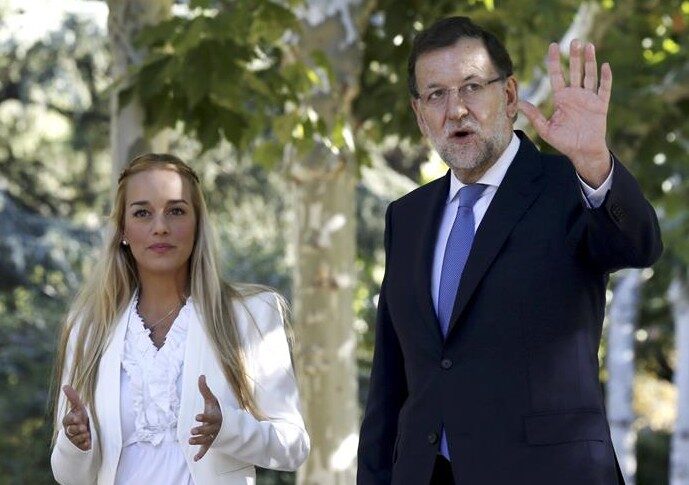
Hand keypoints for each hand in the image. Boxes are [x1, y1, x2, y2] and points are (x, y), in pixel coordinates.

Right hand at [61, 385, 90, 450]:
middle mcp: (69, 431)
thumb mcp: (79, 407)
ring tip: (87, 434)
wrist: (87, 431)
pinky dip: (85, 444)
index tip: (78, 418)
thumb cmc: (82, 416)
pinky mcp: (80, 447)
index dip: (72, 419)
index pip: (67, 420)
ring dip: (82, 436)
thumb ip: (72, 398)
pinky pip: (81, 447)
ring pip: (75, 439)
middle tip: (83, 427)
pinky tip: (88, 443)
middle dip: (76, 429)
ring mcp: (74, 440)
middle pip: (69, 431)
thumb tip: (64, 386)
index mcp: (68, 421)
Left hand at [190, 375, 221, 460]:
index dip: (204, 417)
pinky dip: (202, 454)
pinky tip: (195, 459)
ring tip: (190, 441)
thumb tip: (201, 375)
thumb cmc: (216, 410)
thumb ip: (205, 389)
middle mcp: (215, 427)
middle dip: (201, 430)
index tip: (196, 416)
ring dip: (199, 441)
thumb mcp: (211, 400)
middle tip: (192, 430)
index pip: (210, 417)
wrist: (226, 422)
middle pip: (209, 430)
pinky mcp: (210, 442)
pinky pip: (206, 449)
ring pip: (206, 440)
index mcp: (216, 417)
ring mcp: (213, 436)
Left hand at [519, 39, 611, 186]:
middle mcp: (575, 95)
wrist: (581, 152)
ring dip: (589, 61)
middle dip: (574, 56)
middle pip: (575, 71)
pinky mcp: (600, 105)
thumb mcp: (546, 129)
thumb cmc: (564, 142)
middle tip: (574, 41)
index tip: (552, 46)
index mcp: (562, 98)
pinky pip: (604, 89)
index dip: (555, 61)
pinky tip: (605, 66)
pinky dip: (605, 78)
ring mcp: (589, 98)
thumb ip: (534, 115)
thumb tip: (520, 103)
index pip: (557, 75)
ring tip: (588, 46)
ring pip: (590, 75)